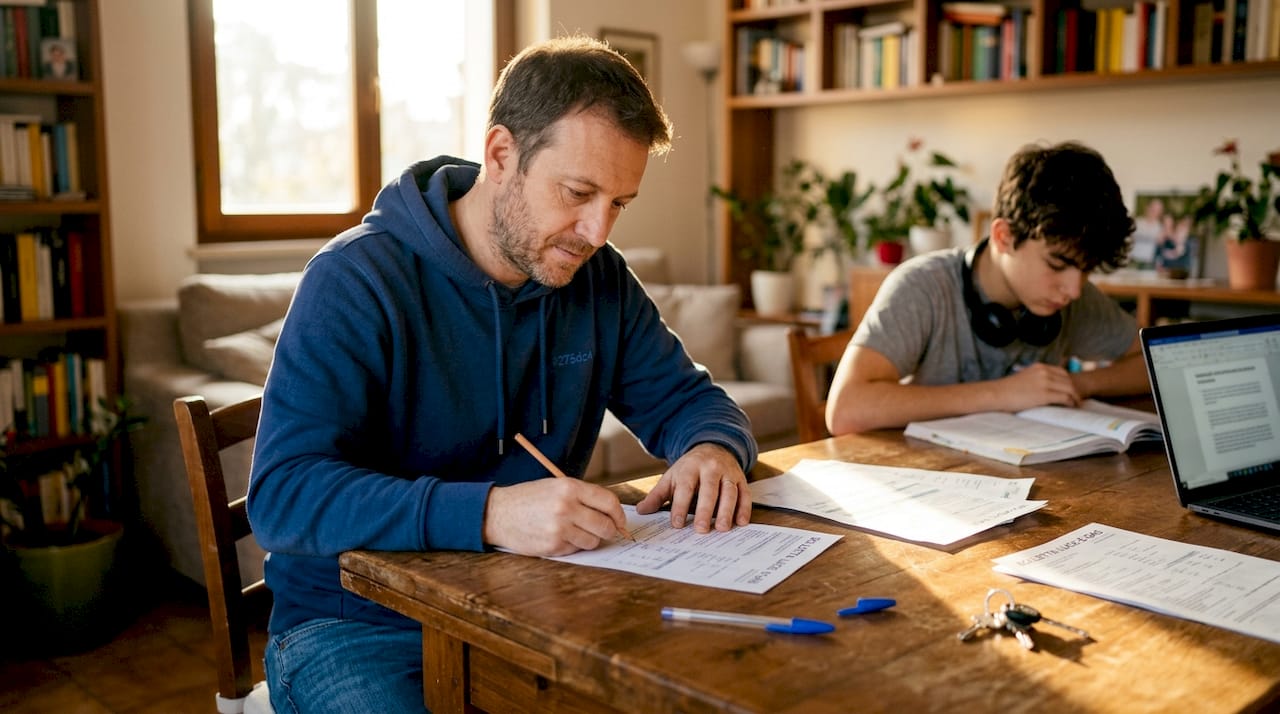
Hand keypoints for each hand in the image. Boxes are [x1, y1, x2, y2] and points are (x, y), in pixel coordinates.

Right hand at [483, 478, 628, 556]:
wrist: (498, 513)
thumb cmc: (528, 498)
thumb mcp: (555, 486)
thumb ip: (583, 497)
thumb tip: (611, 514)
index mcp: (569, 488)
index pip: (609, 502)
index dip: (619, 514)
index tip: (620, 521)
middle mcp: (566, 508)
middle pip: (605, 526)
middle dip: (609, 530)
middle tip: (605, 531)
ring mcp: (559, 529)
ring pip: (593, 541)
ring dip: (590, 539)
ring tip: (575, 531)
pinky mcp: (552, 546)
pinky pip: (576, 550)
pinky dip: (573, 546)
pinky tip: (560, 537)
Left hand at [635, 443, 750, 533]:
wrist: (713, 447)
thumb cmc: (689, 468)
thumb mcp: (672, 477)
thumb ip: (657, 495)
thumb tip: (641, 511)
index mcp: (689, 468)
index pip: (685, 487)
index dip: (680, 506)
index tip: (677, 524)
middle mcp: (710, 468)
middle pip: (708, 490)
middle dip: (704, 510)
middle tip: (701, 529)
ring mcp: (727, 473)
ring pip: (729, 491)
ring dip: (727, 510)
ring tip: (722, 528)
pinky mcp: (740, 479)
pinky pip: (744, 493)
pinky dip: (744, 508)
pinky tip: (741, 522)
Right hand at [1001, 362, 1080, 410]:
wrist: (996, 394)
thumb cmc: (1007, 390)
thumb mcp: (1024, 377)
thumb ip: (1036, 378)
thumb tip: (1045, 387)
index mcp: (1039, 367)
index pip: (1062, 372)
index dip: (1069, 382)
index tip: (1071, 391)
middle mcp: (1044, 372)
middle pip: (1068, 380)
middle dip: (1075, 390)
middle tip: (1077, 400)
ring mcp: (1045, 383)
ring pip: (1069, 389)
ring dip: (1075, 397)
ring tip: (1075, 405)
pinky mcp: (1044, 395)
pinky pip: (1065, 398)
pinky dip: (1070, 402)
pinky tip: (1070, 407)